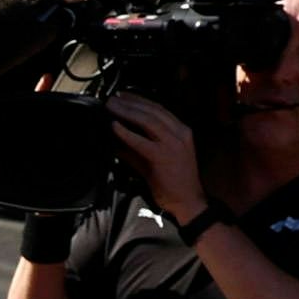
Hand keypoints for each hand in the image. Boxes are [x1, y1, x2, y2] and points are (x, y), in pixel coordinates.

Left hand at [104, 93, 203, 222]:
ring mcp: (173, 144)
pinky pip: (141, 141)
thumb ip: (137, 149)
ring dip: (127, 111)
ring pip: (148, 120)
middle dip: (130, 102)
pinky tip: (114, 126)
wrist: (188, 202)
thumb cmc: (173, 183)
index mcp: (182, 131)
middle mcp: (180, 134)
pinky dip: (126, 132)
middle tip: (112, 99)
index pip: (159, 109)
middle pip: (153, 110)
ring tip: (111, 107)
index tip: (123, 96)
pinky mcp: (162, 157)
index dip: (139, 100)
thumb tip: (115, 141)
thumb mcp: (155, 159)